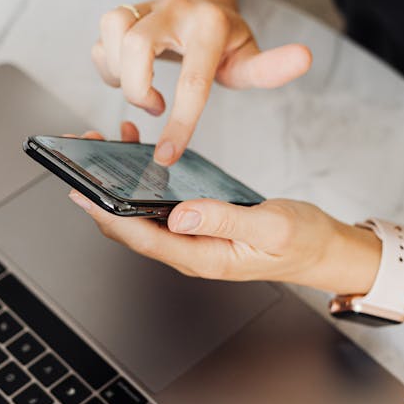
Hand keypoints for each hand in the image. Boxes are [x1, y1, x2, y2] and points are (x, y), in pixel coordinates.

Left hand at [66, 126, 380, 293]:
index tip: (81, 191)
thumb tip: (179, 215)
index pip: (142, 237)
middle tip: (81, 160)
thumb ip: (225, 219)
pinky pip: (160, 207)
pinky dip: (144, 181)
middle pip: (131, 227)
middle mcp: (189, 251)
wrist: (322, 249)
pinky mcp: (198, 226)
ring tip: (104, 146)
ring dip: (118, 185)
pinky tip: (139, 153)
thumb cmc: (301, 242)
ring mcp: (192, 240)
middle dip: (101, 196)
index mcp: (201, 257)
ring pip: (142, 215)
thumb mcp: (270, 226)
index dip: (106, 215)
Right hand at [91, 0, 311, 166]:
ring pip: (114, 30)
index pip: (192, 79)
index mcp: (211, 25)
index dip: (180, 121)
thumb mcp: (250, 54)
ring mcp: (146, 6)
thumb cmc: (225, 38)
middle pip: (138, 45)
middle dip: (139, 89)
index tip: (168, 155)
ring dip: (119, 73)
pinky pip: (101, 40)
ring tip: (142, 89)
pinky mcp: (123, 12)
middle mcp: (175, 8)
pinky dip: (107, 66)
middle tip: (157, 106)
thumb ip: (271, 66)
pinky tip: (128, 78)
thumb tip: (304, 58)